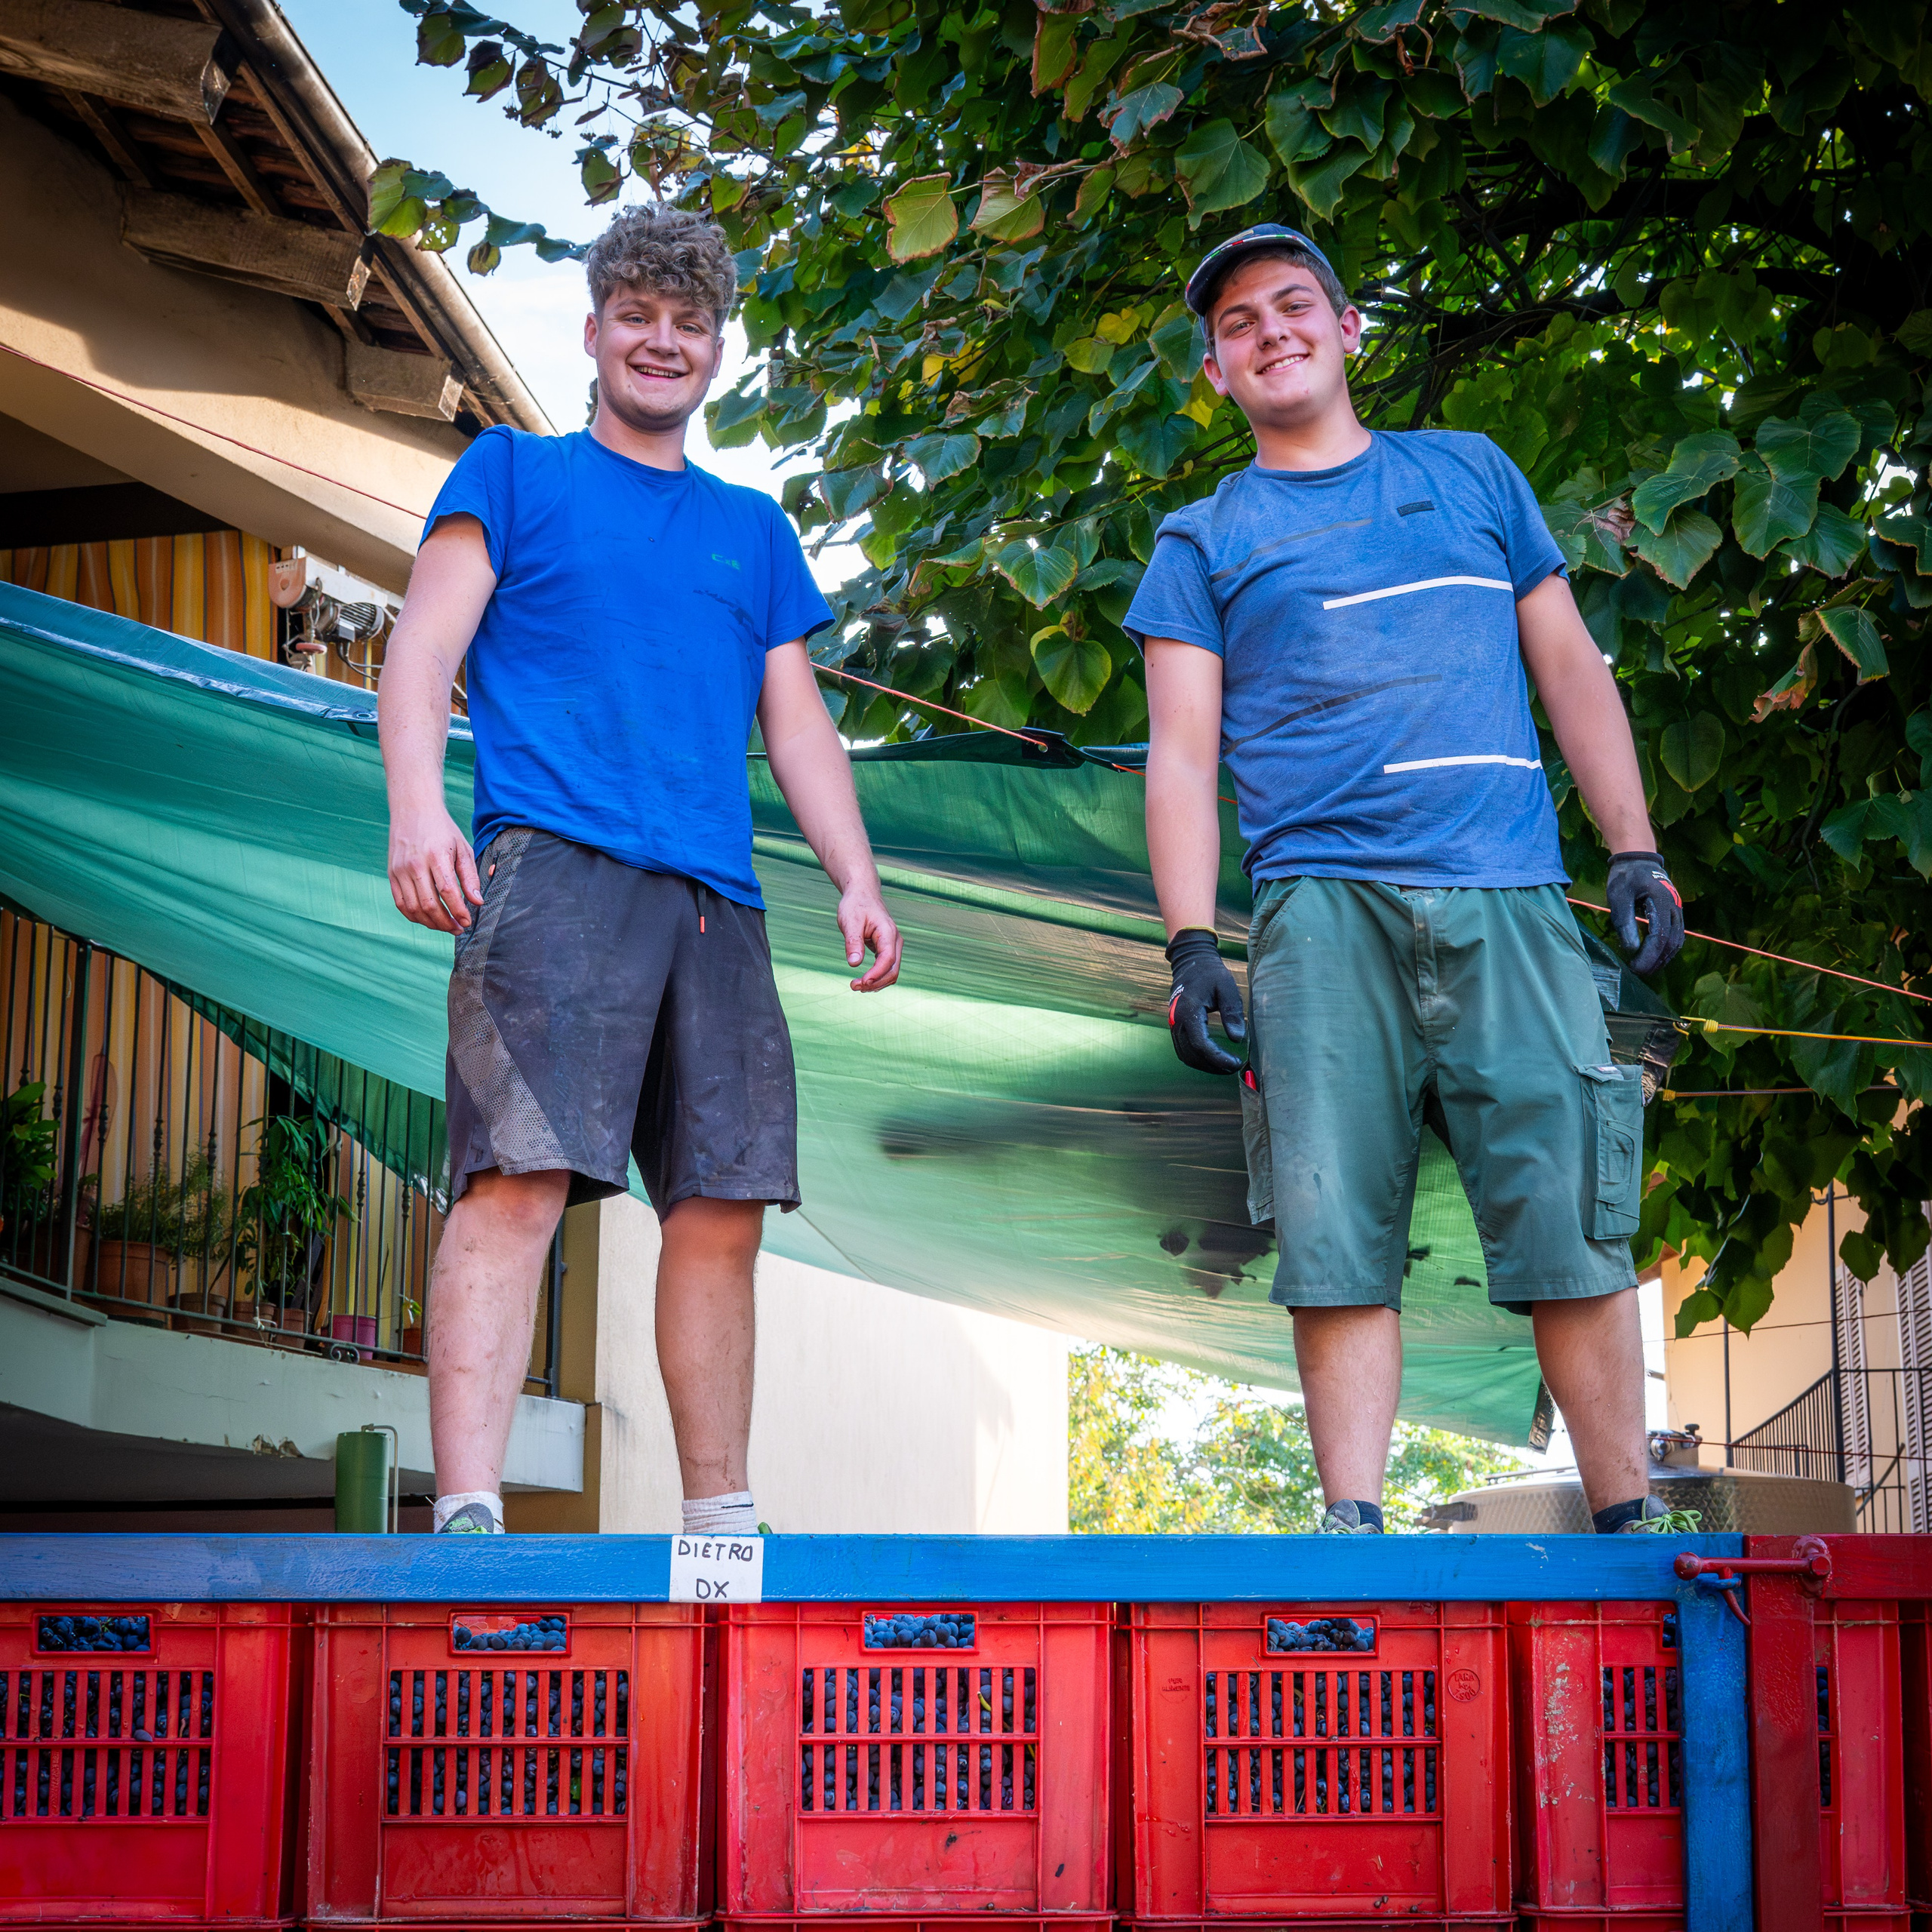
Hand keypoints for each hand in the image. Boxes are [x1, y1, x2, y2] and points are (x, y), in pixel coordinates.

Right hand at [388, 805, 482, 933]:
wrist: (413, 810)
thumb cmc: (442, 830)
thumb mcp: (462, 848)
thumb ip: (469, 876)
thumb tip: (477, 902)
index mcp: (435, 856)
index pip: (447, 891)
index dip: (458, 910)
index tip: (467, 921)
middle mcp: (415, 864)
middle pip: (429, 904)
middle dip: (446, 922)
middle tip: (459, 928)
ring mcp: (400, 870)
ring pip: (413, 908)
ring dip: (431, 923)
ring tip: (446, 926)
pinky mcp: (391, 874)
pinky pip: (401, 903)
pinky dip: (414, 916)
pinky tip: (428, 919)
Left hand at [839, 885, 901, 990]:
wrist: (862, 894)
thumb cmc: (856, 905)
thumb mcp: (850, 921)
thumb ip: (853, 942)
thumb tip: (854, 963)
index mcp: (888, 932)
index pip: (887, 959)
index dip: (876, 974)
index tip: (860, 982)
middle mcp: (895, 941)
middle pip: (893, 970)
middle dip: (875, 982)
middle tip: (853, 986)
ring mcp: (893, 946)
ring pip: (891, 972)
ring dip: (876, 983)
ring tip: (856, 985)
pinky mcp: (887, 949)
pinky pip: (887, 968)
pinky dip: (877, 978)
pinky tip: (863, 981)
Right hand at [1166, 928, 1245, 1073]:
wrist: (1191, 963)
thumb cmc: (1210, 974)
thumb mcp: (1226, 987)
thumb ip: (1231, 1012)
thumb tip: (1237, 1039)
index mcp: (1188, 1011)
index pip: (1201, 1044)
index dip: (1218, 1058)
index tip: (1236, 1062)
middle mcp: (1177, 1022)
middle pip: (1192, 1055)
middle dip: (1214, 1065)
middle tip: (1235, 1066)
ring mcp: (1174, 1026)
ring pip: (1187, 1056)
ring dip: (1206, 1065)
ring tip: (1226, 1066)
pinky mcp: (1176, 1029)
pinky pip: (1184, 1051)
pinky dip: (1198, 1059)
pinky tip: (1214, 1059)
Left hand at [1606, 850, 1683, 975]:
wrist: (1639, 859)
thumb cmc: (1626, 877)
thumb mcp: (1619, 896)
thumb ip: (1625, 921)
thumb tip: (1631, 948)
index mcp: (1662, 901)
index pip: (1660, 936)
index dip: (1649, 955)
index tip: (1635, 967)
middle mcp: (1675, 907)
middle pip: (1672, 942)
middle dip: (1656, 960)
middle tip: (1639, 972)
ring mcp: (1677, 910)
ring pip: (1676, 941)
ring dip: (1663, 958)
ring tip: (1646, 969)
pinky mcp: (1675, 913)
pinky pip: (1675, 935)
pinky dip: (1667, 949)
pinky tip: (1654, 958)